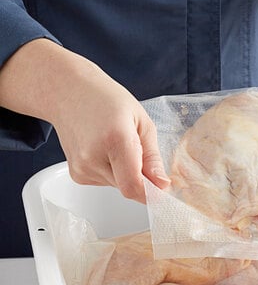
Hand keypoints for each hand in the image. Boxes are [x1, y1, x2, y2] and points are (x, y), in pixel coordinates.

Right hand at [0, 39, 169, 201]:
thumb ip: (153, 158)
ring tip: (116, 146)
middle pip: (129, 188)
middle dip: (141, 179)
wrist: (67, 91)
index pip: (134, 187)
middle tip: (138, 153)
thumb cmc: (106, 100)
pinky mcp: (77, 174)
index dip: (151, 194)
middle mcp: (93, 157)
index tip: (161, 188)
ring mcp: (82, 167)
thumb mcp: (142, 122)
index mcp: (115, 139)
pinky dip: (112, 172)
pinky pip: (105, 183)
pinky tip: (104, 150)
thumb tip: (163, 185)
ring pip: (119, 186)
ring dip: (126, 174)